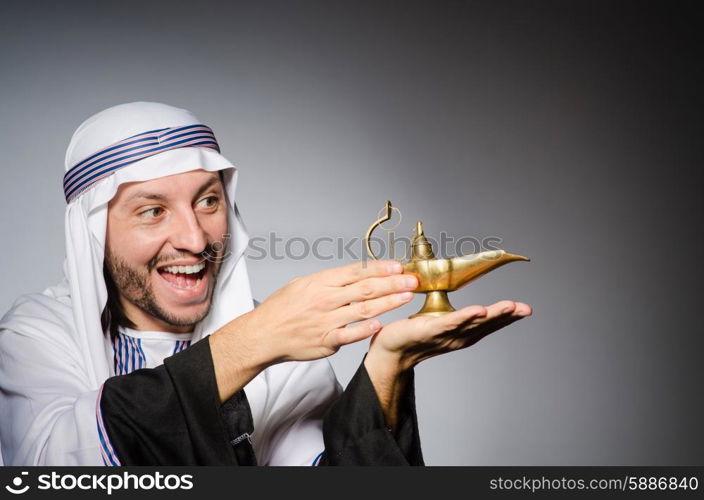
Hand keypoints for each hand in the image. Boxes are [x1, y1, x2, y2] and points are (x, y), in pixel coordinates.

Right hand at [228, 259, 419, 365]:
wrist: (262, 335)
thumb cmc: (281, 309)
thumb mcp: (301, 284)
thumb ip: (328, 280)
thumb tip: (352, 274)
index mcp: (321, 282)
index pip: (356, 271)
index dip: (380, 268)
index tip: (399, 266)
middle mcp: (326, 299)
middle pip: (366, 289)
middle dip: (392, 283)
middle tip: (413, 280)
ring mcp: (326, 321)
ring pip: (363, 310)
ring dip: (388, 303)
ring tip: (407, 296)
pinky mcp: (325, 341)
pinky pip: (349, 335)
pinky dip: (365, 329)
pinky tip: (381, 324)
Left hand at [365, 300, 532, 372]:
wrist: (390, 349)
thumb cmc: (415, 335)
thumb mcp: (443, 324)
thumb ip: (459, 318)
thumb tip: (472, 307)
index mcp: (462, 334)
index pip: (488, 323)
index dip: (507, 317)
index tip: (526, 310)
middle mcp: (457, 337)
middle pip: (485, 325)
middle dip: (507, 317)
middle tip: (525, 309)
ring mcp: (444, 334)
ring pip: (472, 323)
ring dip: (492, 315)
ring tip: (509, 307)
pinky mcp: (429, 329)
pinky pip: (449, 322)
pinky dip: (465, 317)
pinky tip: (478, 311)